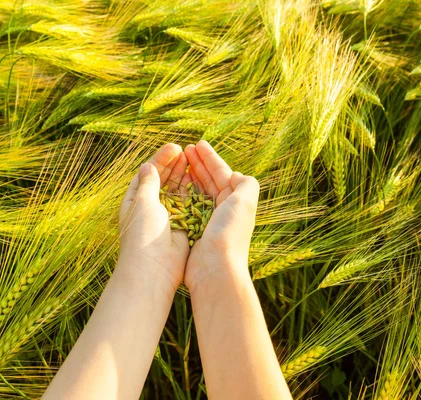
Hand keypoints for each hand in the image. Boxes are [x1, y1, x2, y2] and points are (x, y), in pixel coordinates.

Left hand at [118, 144, 190, 296]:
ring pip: (176, 190)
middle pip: (163, 180)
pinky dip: (192, 190)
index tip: (174, 148)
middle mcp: (150, 207)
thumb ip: (148, 182)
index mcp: (135, 201)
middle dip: (173, 164)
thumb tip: (148, 165)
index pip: (148, 174)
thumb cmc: (143, 233)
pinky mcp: (182, 224)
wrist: (154, 267)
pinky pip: (188, 203)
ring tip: (192, 159)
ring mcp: (167, 216)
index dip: (160, 159)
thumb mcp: (142, 202)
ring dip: (183, 174)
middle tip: (185, 150)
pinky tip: (199, 177)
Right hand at [183, 141, 259, 291]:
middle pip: (210, 181)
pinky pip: (187, 207)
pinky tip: (173, 186)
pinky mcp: (194, 232)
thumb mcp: (244, 202)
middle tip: (185, 149)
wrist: (215, 269)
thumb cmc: (229, 234)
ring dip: (190, 176)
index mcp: (236, 202)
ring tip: (179, 162)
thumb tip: (237, 175)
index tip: (197, 144)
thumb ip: (246, 184)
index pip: (223, 174)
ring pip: (198, 192)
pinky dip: (182, 194)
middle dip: (199, 164)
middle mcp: (224, 211)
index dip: (210, 158)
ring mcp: (208, 222)